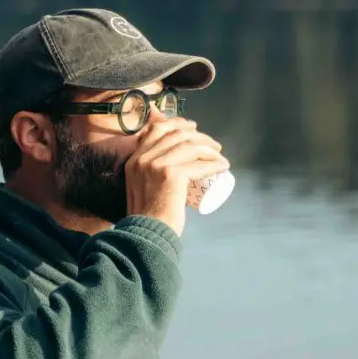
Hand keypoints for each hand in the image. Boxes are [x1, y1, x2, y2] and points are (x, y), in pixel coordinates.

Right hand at [124, 118, 229, 236]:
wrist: (145, 235)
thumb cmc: (147, 216)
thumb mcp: (140, 187)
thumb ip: (145, 176)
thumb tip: (166, 167)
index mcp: (134, 159)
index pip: (156, 129)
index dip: (177, 123)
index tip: (193, 127)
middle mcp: (142, 158)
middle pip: (176, 135)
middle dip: (199, 136)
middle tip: (213, 145)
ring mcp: (156, 165)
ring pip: (189, 146)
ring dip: (210, 149)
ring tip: (220, 156)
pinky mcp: (171, 175)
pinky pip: (198, 164)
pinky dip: (214, 163)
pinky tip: (223, 166)